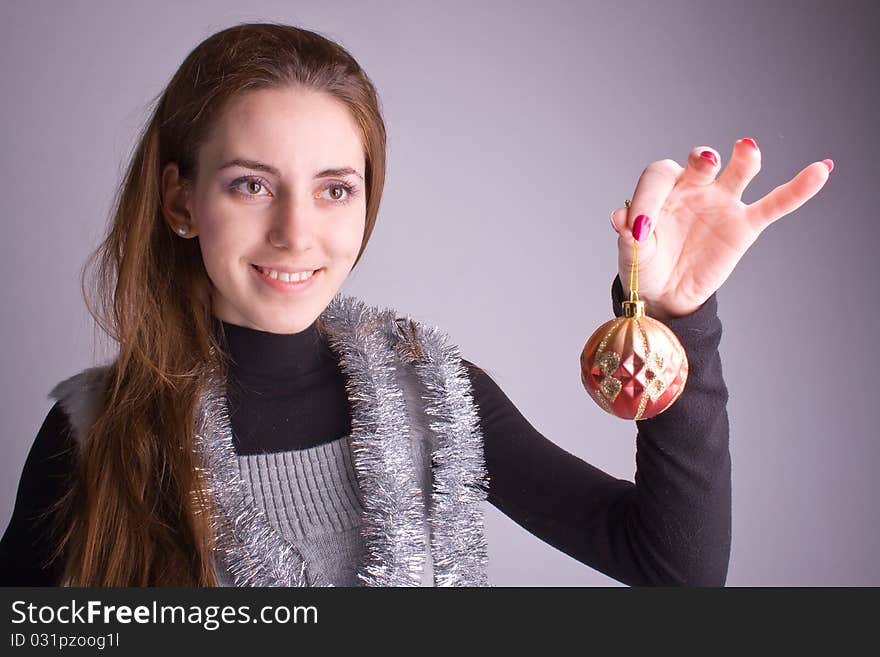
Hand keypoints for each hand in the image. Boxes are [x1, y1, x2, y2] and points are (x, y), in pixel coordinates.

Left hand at [610, 138, 832, 319]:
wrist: (667, 295)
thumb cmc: (646, 266)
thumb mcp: (632, 257)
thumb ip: (628, 238)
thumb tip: (621, 220)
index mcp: (661, 191)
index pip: (657, 178)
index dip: (647, 198)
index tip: (638, 228)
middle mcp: (692, 188)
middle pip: (698, 163)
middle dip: (699, 161)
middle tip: (701, 165)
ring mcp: (721, 203)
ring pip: (737, 172)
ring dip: (743, 160)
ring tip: (746, 149)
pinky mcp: (745, 225)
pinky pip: (776, 204)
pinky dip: (799, 188)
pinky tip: (821, 169)